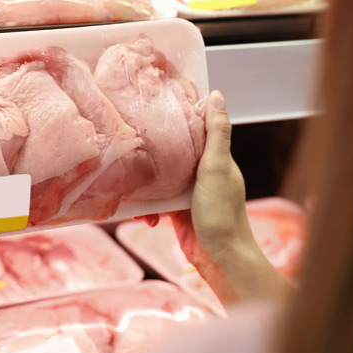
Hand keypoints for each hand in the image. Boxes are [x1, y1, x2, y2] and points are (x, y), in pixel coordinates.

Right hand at [140, 90, 289, 305]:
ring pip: (160, 178)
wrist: (219, 257)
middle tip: (131, 142)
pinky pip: (156, 202)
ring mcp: (188, 192)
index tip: (156, 103)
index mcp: (215, 157)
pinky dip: (147, 208)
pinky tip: (143, 216)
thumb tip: (216, 95)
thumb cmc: (221, 212)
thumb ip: (216, 133)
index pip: (197, 127)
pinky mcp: (177, 211)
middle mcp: (202, 171)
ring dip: (145, 185)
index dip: (179, 115)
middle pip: (173, 152)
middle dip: (153, 151)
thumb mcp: (217, 167)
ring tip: (131, 188)